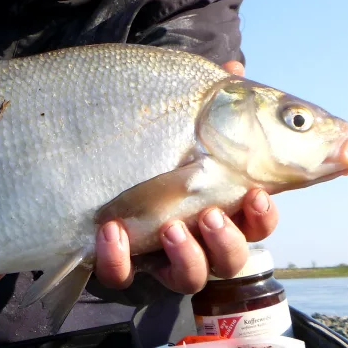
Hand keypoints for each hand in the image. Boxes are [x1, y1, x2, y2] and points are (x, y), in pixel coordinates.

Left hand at [92, 58, 278, 293]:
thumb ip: (209, 99)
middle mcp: (196, 237)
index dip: (262, 215)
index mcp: (220, 205)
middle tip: (212, 214)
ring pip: (186, 277)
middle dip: (226, 241)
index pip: (256, 221)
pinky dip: (118, 258)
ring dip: (186, 256)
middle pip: (230, 260)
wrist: (84, 158)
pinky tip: (111, 229)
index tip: (257, 195)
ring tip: (172, 226)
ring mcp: (158, 255)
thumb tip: (232, 69)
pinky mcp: (119, 262)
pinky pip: (119, 275)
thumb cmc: (150, 143)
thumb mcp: (178, 116)